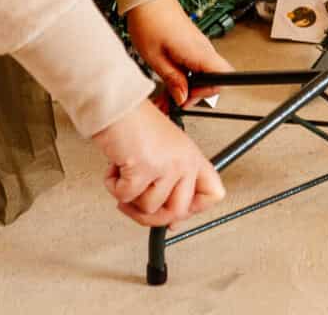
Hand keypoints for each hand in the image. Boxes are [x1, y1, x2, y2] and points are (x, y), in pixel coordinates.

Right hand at [91, 98, 225, 226]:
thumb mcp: (165, 153)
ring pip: (148, 208)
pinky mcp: (144, 169)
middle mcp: (184, 162)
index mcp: (193, 158)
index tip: (174, 214)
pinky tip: (116, 166)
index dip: (194, 210)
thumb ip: (172, 184)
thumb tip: (172, 221)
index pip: (214, 194)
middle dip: (150, 215)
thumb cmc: (136, 124)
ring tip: (124, 172)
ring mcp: (166, 166)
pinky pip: (126, 196)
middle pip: (177, 212)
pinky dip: (113, 185)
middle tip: (135, 202)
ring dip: (128, 195)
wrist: (117, 105)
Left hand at [126, 0, 234, 106]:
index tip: (186, 98)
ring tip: (164, 97)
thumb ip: (172, 80)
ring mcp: (198, 47)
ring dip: (186, 88)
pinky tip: (167, 84)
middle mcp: (203, 49)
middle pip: (213, 80)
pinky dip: (183, 77)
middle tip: (172, 100)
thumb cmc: (149, 20)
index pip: (223, 78)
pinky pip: (194, 66)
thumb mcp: (155, 57)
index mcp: (198, 52)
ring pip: (202, 75)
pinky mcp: (191, 45)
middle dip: (193, 94)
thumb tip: (183, 98)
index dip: (207, 93)